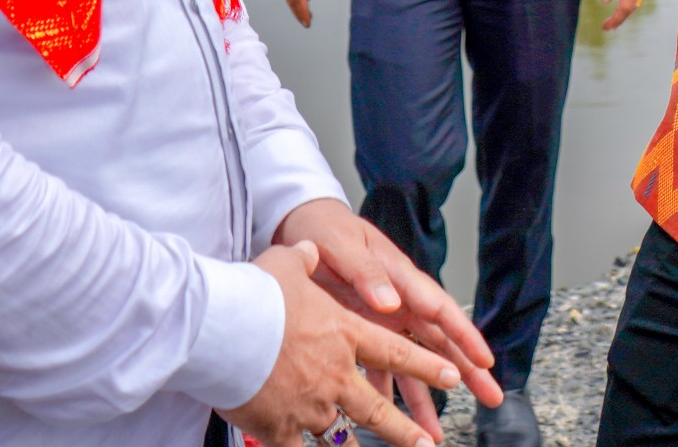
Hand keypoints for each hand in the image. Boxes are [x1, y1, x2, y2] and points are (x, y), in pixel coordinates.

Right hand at [223, 242, 464, 446]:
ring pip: (344, 435)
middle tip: (427, 443)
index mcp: (345, 334)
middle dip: (406, 429)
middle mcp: (336, 374)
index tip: (452, 379)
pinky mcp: (281, 428)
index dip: (426, 367)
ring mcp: (311, 405)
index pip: (396, 353)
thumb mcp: (285, 264)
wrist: (225, 329)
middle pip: (378, 408)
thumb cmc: (255, 294)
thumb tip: (308, 250)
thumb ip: (303, 260)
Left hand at [272, 198, 499, 434]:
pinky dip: (389, 398)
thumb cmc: (326, 228)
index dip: (464, 335)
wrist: (300, 229)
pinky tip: (398, 423)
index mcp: (400, 276)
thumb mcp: (343, 244)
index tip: (483, 360)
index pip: (441, 308)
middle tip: (491, 396)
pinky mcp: (363, 334)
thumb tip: (391, 302)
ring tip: (438, 432)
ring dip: (427, 396)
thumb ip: (366, 271)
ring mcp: (384, 321)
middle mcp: (400, 301)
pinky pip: (381, 370)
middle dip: (467, 370)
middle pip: (440, 340)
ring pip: (415, 363)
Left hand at [597, 0, 650, 30]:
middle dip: (621, 18)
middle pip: (632, 8)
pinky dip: (631, 1)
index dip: (615, 20)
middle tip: (609, 26)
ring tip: (615, 17)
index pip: (624, 9)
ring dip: (626, 10)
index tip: (605, 27)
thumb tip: (606, 1)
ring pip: (636, 1)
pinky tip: (623, 2)